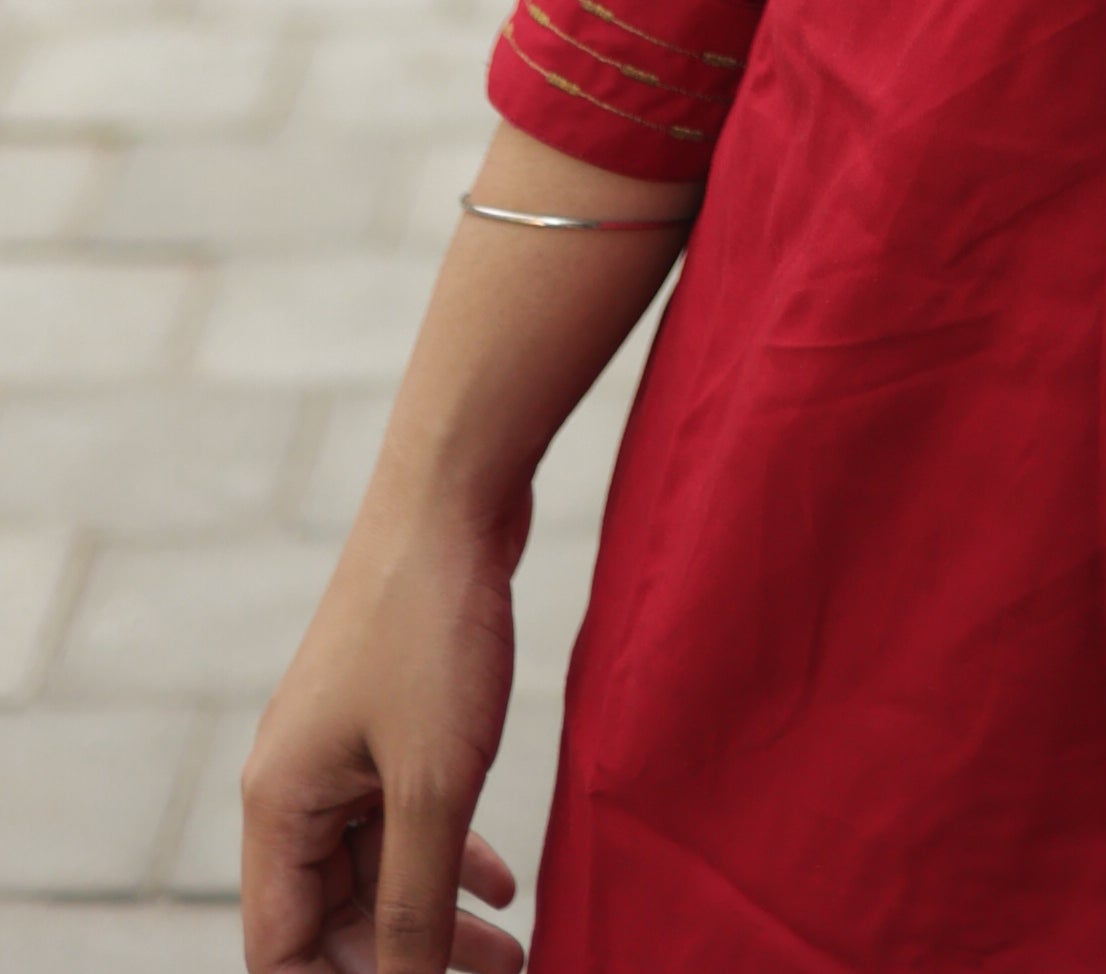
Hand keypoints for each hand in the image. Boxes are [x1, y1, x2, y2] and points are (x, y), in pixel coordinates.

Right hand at [241, 496, 528, 973]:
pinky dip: (451, 855)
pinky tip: (504, 882)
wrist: (456, 491)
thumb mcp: (433, 784)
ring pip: (379, 867)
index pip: (281, 949)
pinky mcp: (387, 716)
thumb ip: (416, 902)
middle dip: (407, 962)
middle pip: (333, 917)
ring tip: (512, 952)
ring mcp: (341, 747)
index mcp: (279, 807)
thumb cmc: (433, 629)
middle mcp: (297, 783)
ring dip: (439, 914)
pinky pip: (407, 815)